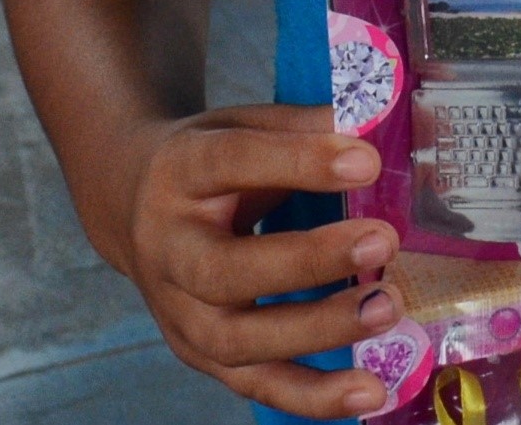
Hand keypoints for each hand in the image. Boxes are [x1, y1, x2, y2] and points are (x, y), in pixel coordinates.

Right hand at [117, 104, 401, 417]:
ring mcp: (178, 312)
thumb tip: (376, 125)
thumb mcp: (243, 123)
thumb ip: (304, 126)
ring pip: (239, 340)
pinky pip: (257, 385)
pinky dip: (314, 396)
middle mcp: (168, 250)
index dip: (300, 163)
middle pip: (226, 270)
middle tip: (382, 241)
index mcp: (178, 173)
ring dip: (319, 331)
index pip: (233, 163)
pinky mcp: (201, 355)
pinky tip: (371, 392)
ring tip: (386, 308)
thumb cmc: (208, 163)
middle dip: (309, 261)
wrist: (134, 204)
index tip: (367, 161)